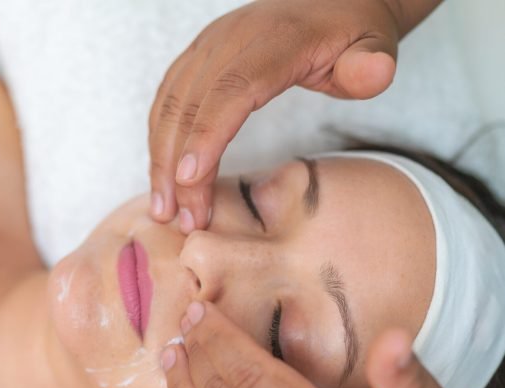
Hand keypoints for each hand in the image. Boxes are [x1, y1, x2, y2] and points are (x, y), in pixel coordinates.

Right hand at [149, 0, 420, 231]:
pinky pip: (166, 102)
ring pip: (169, 106)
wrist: (328, 0)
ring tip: (163, 210)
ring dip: (159, 161)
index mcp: (273, 40)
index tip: (190, 181)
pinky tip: (162, 178)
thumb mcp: (374, 44)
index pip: (230, 91)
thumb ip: (371, 63)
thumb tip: (372, 73)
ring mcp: (206, 48)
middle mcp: (229, 40)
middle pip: (190, 106)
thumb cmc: (349, 33)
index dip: (205, 136)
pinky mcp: (194, 59)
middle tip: (181, 219)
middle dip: (176, 167)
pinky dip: (159, 142)